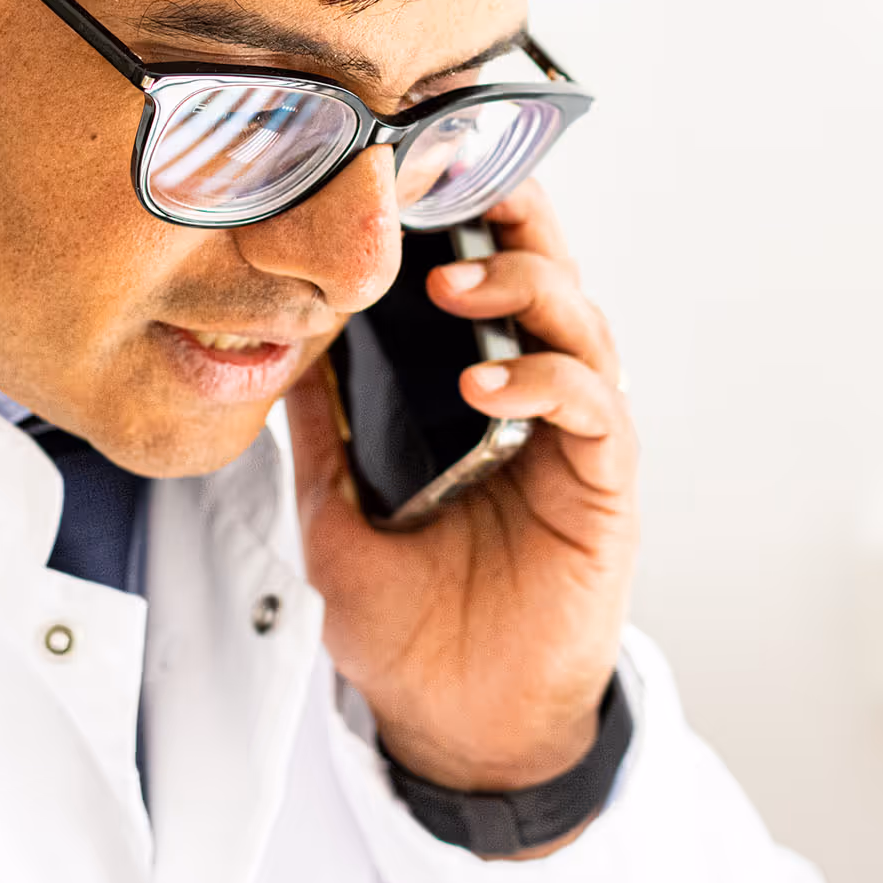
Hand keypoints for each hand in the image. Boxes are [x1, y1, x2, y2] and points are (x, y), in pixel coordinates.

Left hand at [287, 180, 636, 836]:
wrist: (454, 724)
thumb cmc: (410, 624)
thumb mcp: (335, 511)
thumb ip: (320, 432)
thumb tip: (279, 348)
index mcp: (479, 392)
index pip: (485, 276)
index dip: (466, 213)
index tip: (419, 158)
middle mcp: (535, 400)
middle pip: (548, 272)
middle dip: (512, 216)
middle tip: (457, 180)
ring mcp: (575, 441)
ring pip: (581, 323)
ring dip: (524, 289)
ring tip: (456, 288)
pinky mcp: (602, 489)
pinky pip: (594, 411)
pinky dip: (546, 382)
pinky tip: (488, 385)